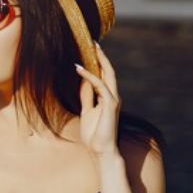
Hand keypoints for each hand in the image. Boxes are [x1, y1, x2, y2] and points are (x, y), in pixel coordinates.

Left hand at [75, 42, 120, 158]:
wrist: (101, 150)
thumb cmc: (94, 134)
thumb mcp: (86, 111)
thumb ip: (86, 97)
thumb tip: (83, 82)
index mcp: (107, 97)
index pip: (103, 75)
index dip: (97, 62)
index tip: (89, 50)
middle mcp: (112, 96)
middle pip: (108, 70)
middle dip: (101, 56)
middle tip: (92, 41)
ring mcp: (113, 99)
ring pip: (107, 74)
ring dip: (98, 60)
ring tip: (90, 47)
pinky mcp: (111, 104)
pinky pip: (100, 86)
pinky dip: (90, 76)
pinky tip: (79, 68)